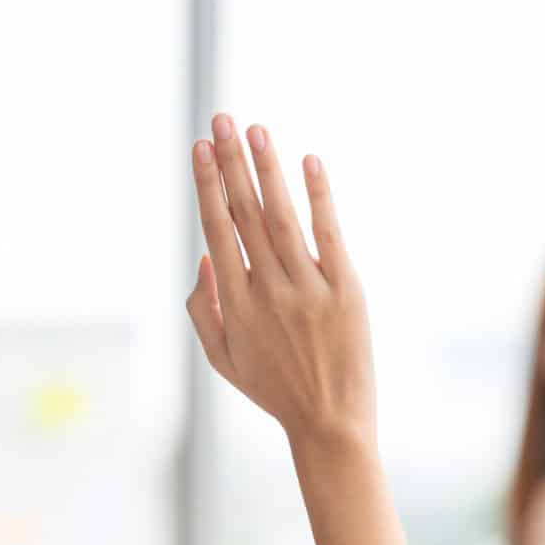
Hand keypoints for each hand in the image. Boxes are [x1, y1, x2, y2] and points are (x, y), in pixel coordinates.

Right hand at [186, 116, 425, 544]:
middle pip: (246, 215)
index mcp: (235, 304)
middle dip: (231, 164)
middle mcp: (268, 290)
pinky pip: (330, 234)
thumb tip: (204, 257)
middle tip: (221, 121)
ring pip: (282, 217)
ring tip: (257, 129)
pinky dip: (320, 196)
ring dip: (269, 170)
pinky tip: (309, 161)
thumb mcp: (222, 360)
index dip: (208, 187)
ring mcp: (307, 288)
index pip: (217, 231)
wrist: (330, 423)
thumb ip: (204, 309)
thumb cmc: (274, 389)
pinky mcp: (346, 290)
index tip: (199, 149)